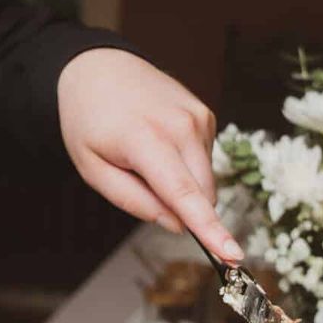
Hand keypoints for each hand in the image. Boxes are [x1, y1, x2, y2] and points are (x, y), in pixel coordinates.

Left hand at [57, 49, 240, 262]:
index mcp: (146, 140)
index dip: (210, 229)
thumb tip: (176, 224)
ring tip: (146, 156)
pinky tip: (160, 144)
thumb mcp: (92, 168)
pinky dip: (185, 164)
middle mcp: (180, 126)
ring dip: (182, 184)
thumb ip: (133, 201)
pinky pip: (204, 159)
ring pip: (205, 179)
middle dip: (183, 209)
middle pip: (202, 194)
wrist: (98, 66)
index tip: (233, 255)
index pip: (185, 195)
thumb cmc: (89, 120)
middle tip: (142, 185)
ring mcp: (198, 117)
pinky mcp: (206, 114)